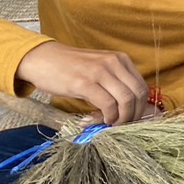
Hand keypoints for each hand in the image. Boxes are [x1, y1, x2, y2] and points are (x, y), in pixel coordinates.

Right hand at [15, 42, 149, 124]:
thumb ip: (114, 84)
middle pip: (138, 94)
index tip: (133, 117)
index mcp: (120, 59)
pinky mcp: (84, 83)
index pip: (142, 86)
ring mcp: (100, 72)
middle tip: (124, 124)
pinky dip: (110, 116)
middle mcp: (114, 63)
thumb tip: (129, 108)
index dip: (141, 106)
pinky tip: (104, 120)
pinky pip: (108, 104)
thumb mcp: (98, 70)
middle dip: (135, 114)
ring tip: (113, 123)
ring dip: (123, 117)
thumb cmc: (70, 68)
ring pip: (126, 100)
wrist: (41, 59)